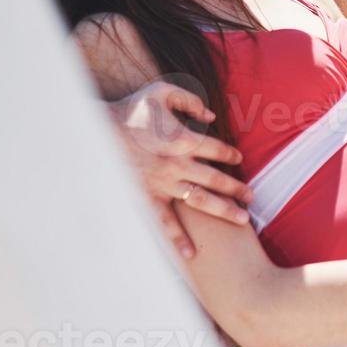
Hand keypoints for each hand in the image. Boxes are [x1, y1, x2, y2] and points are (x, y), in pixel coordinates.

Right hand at [107, 81, 253, 258]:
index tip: (238, 158)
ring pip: (201, 201)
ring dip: (224, 210)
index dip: (230, 154)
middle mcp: (177, 164)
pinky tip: (191, 254)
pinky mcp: (147, 198)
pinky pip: (166, 221)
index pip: (217, 150)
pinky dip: (177, 238)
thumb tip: (211, 115)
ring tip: (242, 219)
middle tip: (251, 197)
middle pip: (216, 179)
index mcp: (183, 139)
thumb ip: (189, 99)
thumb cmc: (130, 112)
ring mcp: (163, 184)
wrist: (95, 133)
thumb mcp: (160, 92)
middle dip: (237, 188)